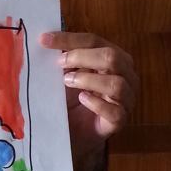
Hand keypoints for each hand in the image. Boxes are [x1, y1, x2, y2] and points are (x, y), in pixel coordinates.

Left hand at [40, 31, 137, 148]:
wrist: (76, 131)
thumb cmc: (73, 98)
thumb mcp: (67, 74)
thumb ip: (63, 59)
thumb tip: (45, 40)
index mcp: (114, 57)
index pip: (94, 41)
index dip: (69, 39)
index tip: (44, 40)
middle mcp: (126, 75)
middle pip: (111, 57)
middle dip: (82, 57)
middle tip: (59, 63)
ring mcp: (126, 99)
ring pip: (116, 83)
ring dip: (88, 80)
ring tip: (67, 81)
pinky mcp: (120, 119)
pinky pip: (114, 110)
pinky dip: (96, 103)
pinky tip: (82, 99)